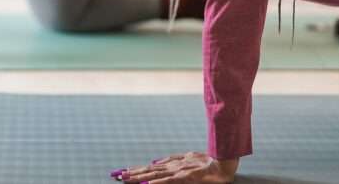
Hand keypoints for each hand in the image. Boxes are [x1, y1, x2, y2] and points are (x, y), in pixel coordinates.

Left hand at [111, 152, 237, 183]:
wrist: (221, 163)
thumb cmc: (206, 161)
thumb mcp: (186, 156)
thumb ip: (171, 159)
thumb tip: (155, 160)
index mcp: (171, 162)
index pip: (150, 167)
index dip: (136, 169)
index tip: (123, 171)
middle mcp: (172, 166)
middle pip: (148, 170)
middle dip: (132, 173)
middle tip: (117, 175)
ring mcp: (177, 171)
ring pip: (154, 175)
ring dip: (139, 177)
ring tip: (126, 179)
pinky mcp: (185, 177)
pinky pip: (168, 181)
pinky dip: (157, 183)